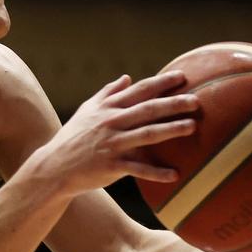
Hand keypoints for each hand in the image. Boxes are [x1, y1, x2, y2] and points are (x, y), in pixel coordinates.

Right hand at [27, 70, 199, 197]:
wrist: (54, 166)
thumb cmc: (73, 137)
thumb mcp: (87, 110)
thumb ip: (108, 93)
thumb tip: (126, 77)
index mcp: (108, 108)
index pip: (139, 91)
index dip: (161, 83)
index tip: (182, 76)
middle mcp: (111, 123)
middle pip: (148, 110)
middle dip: (173, 104)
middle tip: (197, 101)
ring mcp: (112, 144)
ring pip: (146, 135)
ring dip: (171, 130)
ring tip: (192, 127)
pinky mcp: (112, 166)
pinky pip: (138, 169)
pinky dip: (157, 173)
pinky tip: (175, 174)